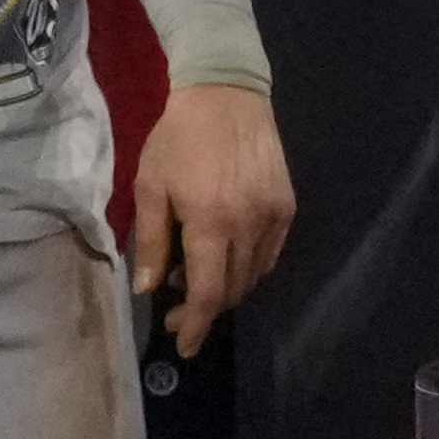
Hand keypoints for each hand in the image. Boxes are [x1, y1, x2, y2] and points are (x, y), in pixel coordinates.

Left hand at [127, 82, 294, 352]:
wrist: (226, 92)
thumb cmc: (179, 138)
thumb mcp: (151, 186)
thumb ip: (152, 242)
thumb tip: (150, 288)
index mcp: (211, 222)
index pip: (207, 294)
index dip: (195, 326)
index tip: (184, 347)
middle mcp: (249, 225)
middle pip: (232, 290)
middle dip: (204, 309)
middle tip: (177, 305)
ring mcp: (273, 215)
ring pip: (253, 275)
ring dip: (226, 288)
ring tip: (197, 274)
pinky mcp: (288, 204)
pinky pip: (271, 253)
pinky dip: (250, 267)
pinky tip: (228, 256)